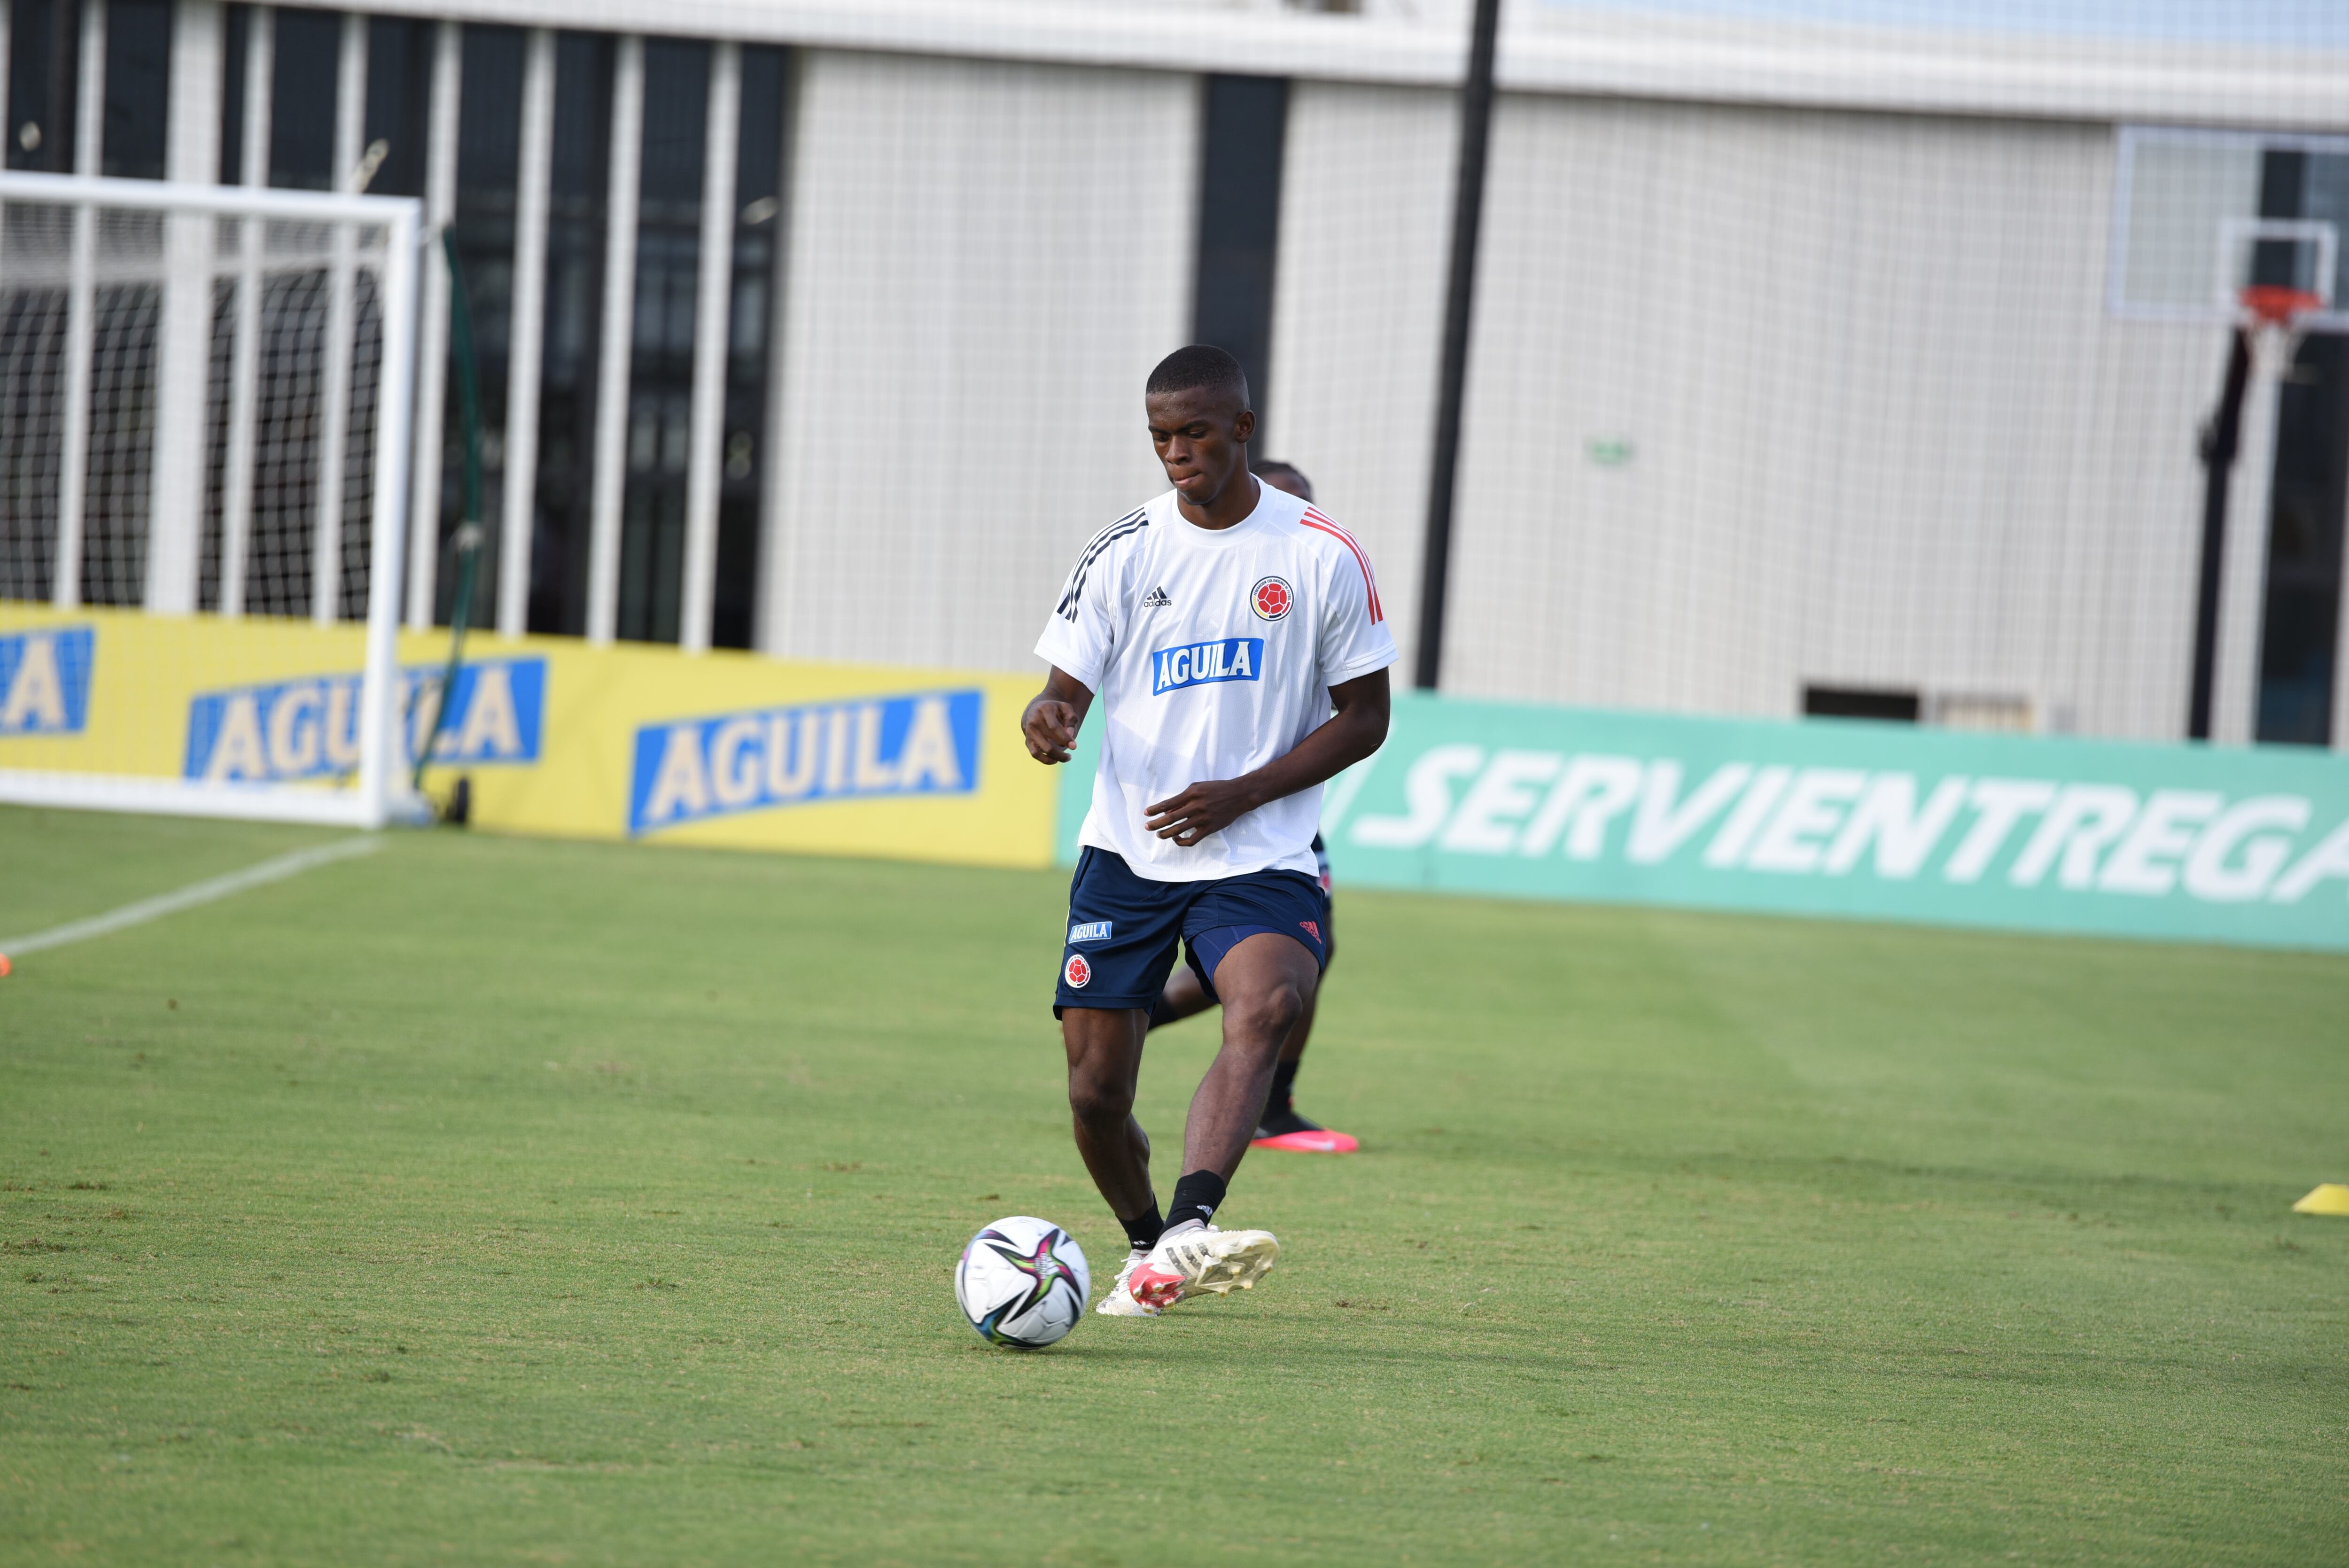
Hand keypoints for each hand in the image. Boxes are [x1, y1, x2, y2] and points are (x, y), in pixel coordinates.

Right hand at [1022, 696, 1081, 763]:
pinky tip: (1056, 760)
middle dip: (1062, 748)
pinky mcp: (1027, 741)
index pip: (1054, 727)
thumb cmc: (1054, 710)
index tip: (1074, 747)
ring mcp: (1029, 732)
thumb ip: (1070, 719)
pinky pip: (1035, 754)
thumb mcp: (1065, 708)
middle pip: (1049, 740)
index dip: (1064, 738)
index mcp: (1044, 710)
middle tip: (1072, 750)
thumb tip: (1070, 734)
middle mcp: (1034, 721)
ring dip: (1056, 757)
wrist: (1034, 711)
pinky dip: (1046, 760)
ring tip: (1067, 758)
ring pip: (1043, 749)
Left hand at [1145, 778, 1260, 846]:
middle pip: (1171, 818)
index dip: (1155, 809)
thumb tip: (1168, 811)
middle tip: (1147, 827)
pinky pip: (1192, 840)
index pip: (1168, 803)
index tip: (1146, 813)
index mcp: (1192, 794)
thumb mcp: (1198, 788)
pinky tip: (1176, 839)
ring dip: (1165, 833)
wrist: (1238, 795)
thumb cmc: (1216, 789)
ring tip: (1158, 834)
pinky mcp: (1209, 828)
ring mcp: (1203, 819)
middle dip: (1156, 823)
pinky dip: (1181, 841)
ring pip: (1179, 830)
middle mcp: (1196, 806)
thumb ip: (1182, 798)